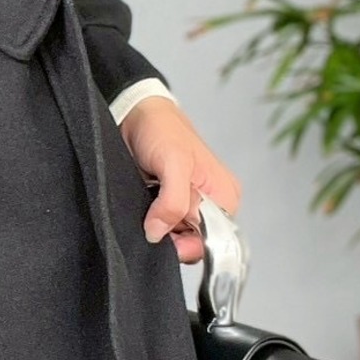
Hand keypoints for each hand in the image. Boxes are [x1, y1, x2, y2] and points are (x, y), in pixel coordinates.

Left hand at [117, 97, 241, 263]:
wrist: (134, 114)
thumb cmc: (162, 129)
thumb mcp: (173, 162)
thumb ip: (173, 201)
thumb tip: (159, 233)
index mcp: (225, 197)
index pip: (215, 241)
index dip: (189, 244)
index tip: (166, 236)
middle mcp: (210, 205)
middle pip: (194, 243)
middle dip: (171, 236)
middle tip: (152, 218)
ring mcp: (187, 206)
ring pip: (175, 237)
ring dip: (158, 229)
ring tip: (147, 205)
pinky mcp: (166, 205)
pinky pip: (160, 227)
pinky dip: (149, 222)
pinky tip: (142, 207)